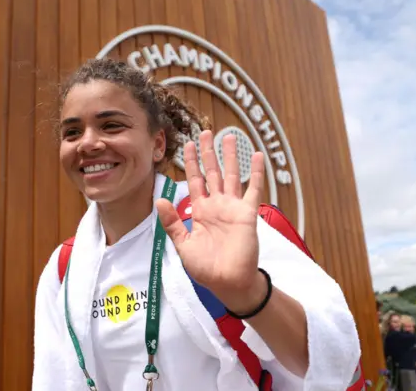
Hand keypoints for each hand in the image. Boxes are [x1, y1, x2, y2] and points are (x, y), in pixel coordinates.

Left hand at [156, 130, 266, 313]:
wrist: (228, 282)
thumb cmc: (206, 268)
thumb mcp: (183, 244)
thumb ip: (173, 222)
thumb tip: (159, 200)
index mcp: (200, 211)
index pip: (194, 180)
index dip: (190, 162)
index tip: (186, 145)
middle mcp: (216, 205)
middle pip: (212, 171)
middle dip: (208, 152)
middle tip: (205, 132)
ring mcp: (233, 207)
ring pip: (231, 174)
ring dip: (230, 155)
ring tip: (229, 135)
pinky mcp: (248, 213)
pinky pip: (253, 188)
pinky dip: (255, 172)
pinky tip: (256, 155)